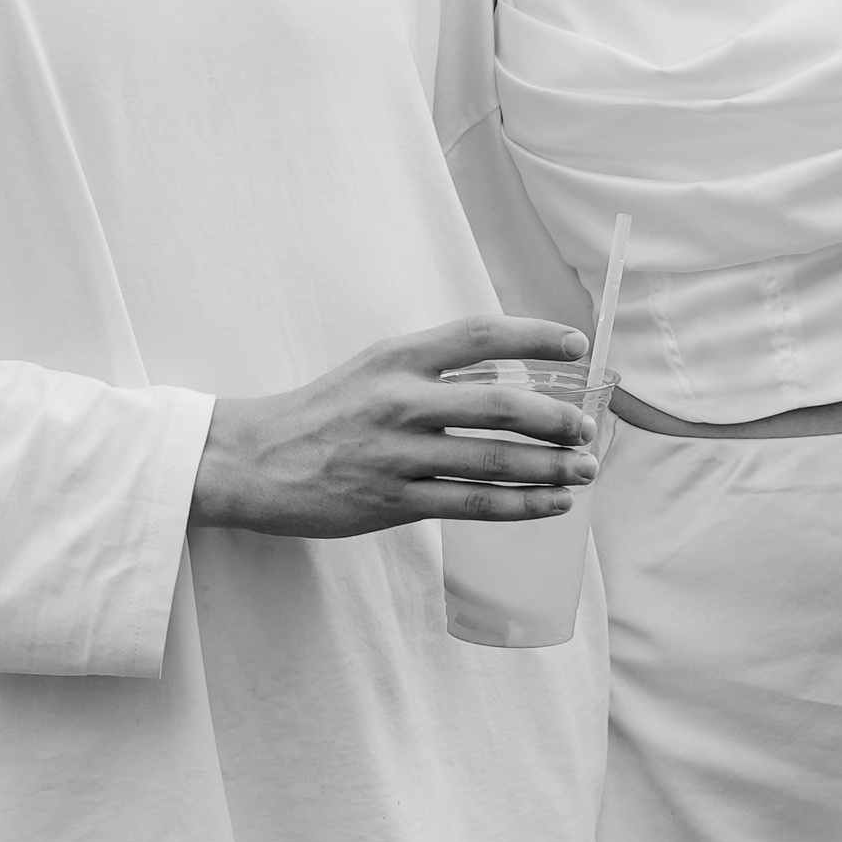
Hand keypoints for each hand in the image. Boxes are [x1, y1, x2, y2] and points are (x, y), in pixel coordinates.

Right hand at [191, 314, 597, 539]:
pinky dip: (521, 505)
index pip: (480, 335)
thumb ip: (433, 369)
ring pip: (494, 460)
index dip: (535, 336)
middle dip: (557, 419)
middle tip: (587, 428)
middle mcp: (401, 400)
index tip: (578, 345)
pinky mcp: (392, 502)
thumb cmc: (323, 411)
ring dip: (550, 466)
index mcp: (398, 357)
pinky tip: (551, 503)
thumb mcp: (374, 368)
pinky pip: (472, 505)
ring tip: (585, 470)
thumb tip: (510, 376)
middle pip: (501, 405)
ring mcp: (397, 454)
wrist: (254, 461)